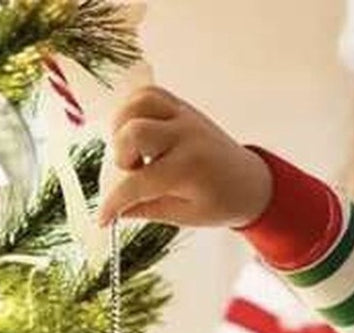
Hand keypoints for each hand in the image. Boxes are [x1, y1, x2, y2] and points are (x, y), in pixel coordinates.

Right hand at [98, 86, 270, 227]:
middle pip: (134, 132)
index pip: (138, 183)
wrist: (251, 183)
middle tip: (132, 172)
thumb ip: (149, 210)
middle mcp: (185, 136)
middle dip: (121, 156)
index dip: (114, 202)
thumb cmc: (220, 203)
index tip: (103, 218)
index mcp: (188, 169)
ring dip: (123, 127)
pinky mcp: (182, 106)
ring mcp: (184, 116)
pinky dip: (133, 109)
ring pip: (137, 104)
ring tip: (133, 151)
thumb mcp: (186, 216)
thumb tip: (117, 212)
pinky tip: (135, 131)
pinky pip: (148, 94)